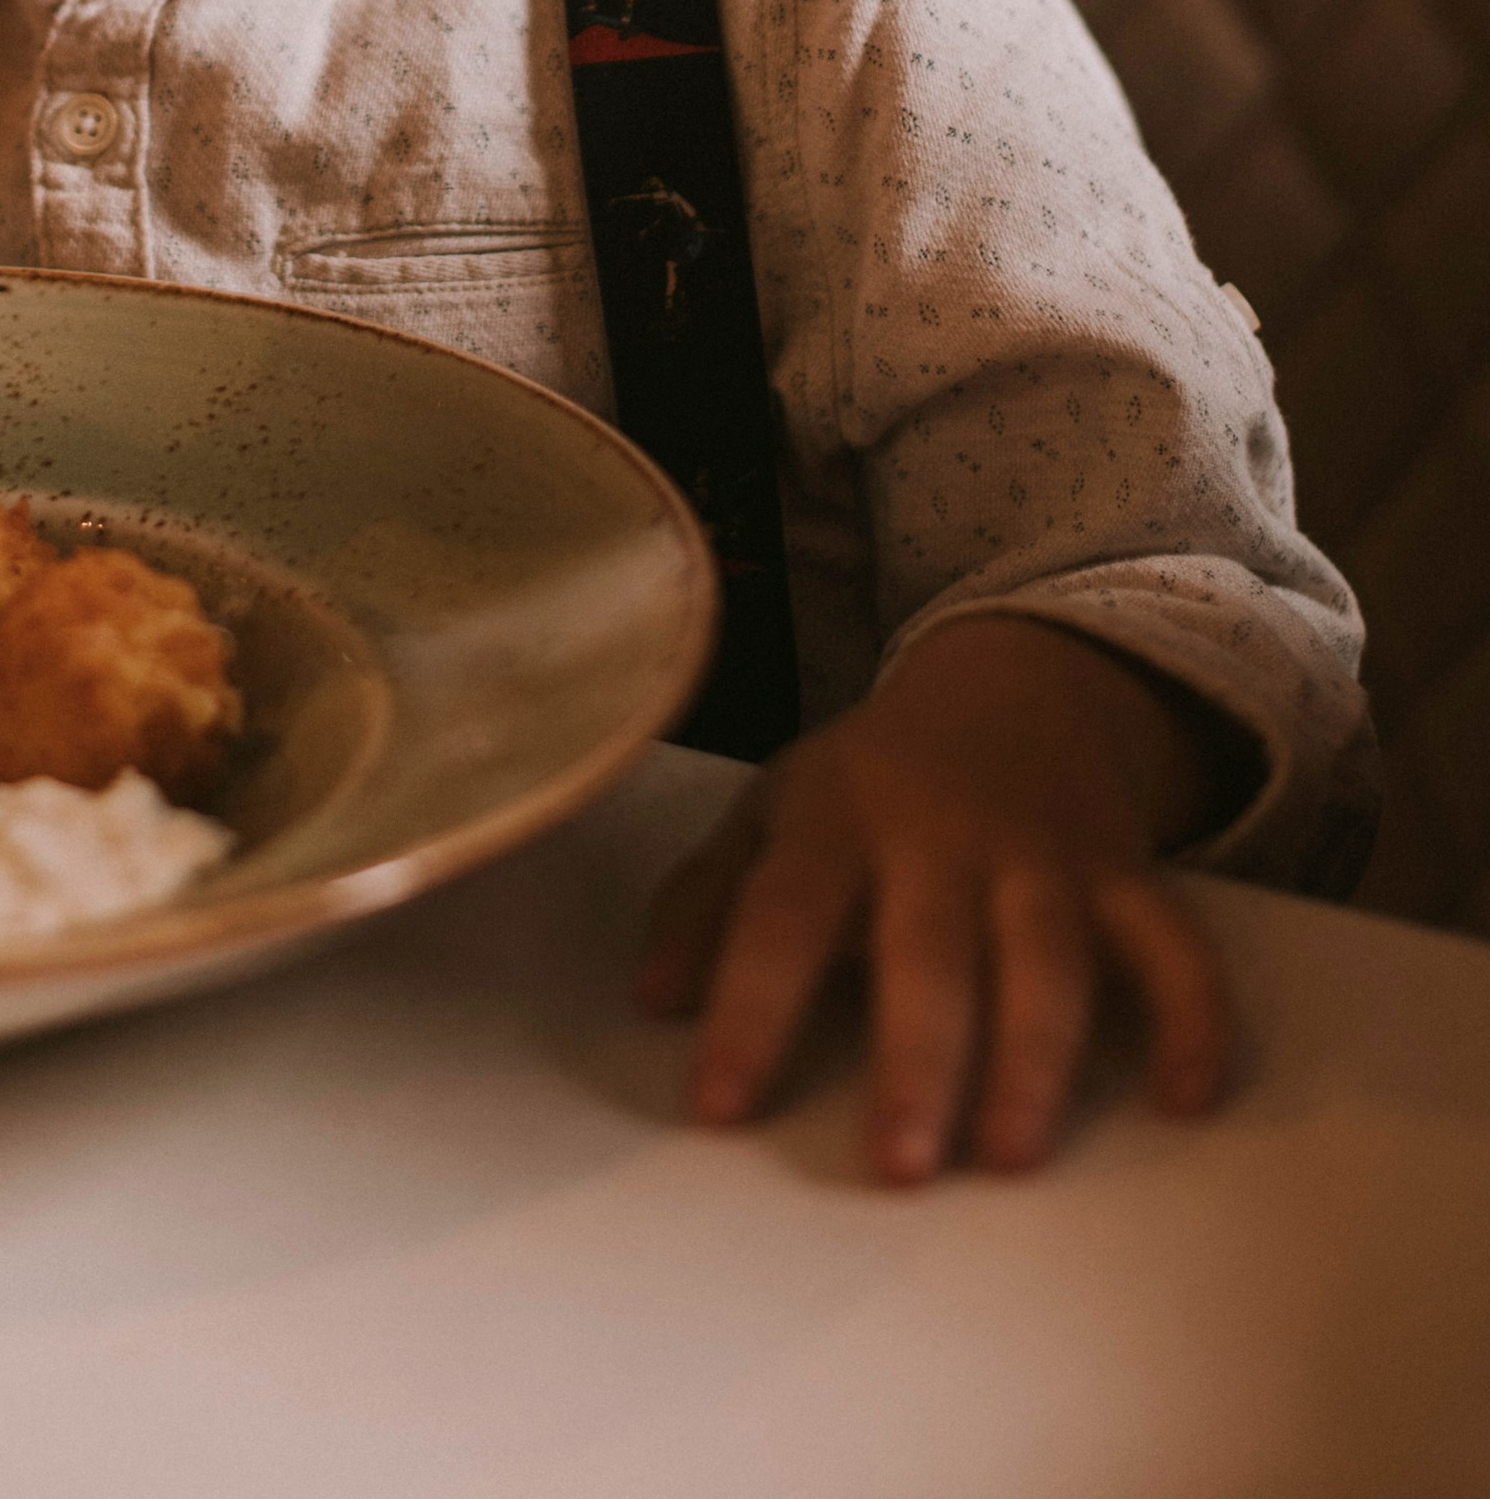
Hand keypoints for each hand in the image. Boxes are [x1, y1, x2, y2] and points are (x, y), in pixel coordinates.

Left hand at [635, 614, 1235, 1182]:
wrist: (1015, 681)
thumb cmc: (870, 779)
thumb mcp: (773, 810)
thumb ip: (706, 900)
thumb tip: (651, 1002)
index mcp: (836, 819)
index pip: (781, 913)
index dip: (747, 1007)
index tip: (718, 1109)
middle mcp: (940, 835)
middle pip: (927, 947)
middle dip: (916, 1056)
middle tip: (900, 1164)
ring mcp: (1041, 853)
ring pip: (1046, 954)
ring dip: (1033, 1054)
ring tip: (1011, 1154)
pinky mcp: (1124, 874)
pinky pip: (1173, 943)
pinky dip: (1194, 1014)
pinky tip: (1189, 1099)